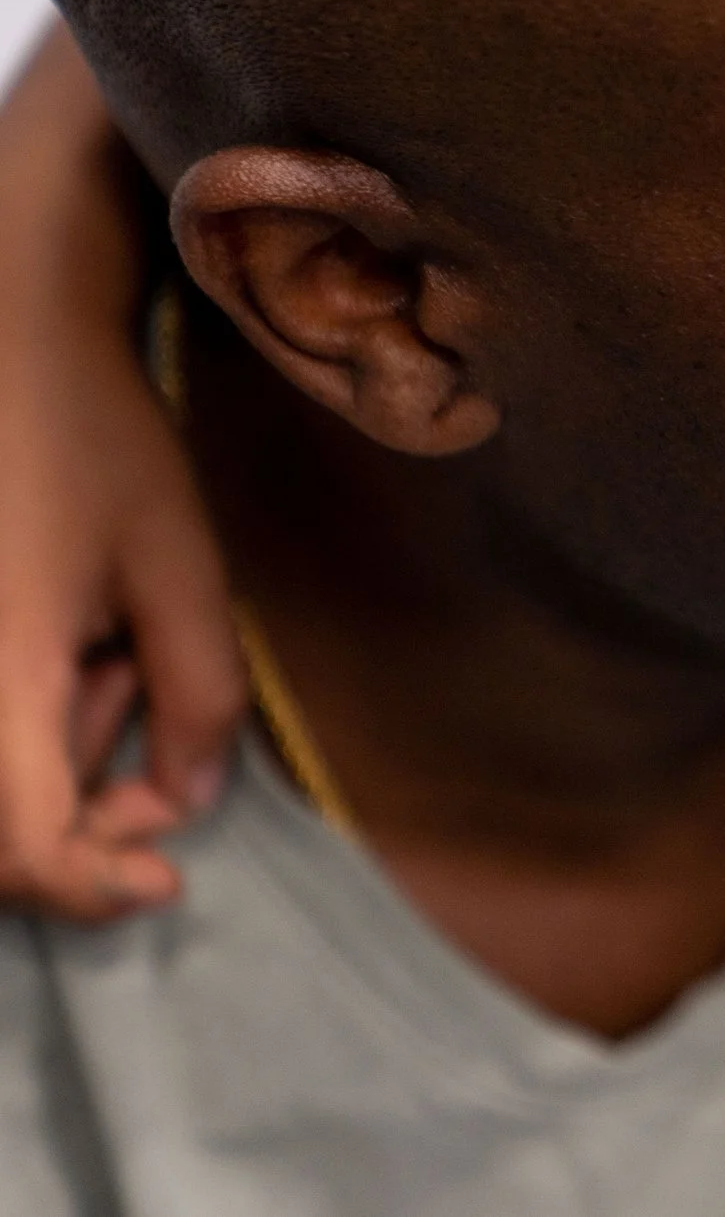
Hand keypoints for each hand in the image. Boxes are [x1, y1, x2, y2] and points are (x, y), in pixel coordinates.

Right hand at [0, 25, 243, 919]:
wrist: (4, 344)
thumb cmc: (92, 444)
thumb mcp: (180, 568)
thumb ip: (199, 697)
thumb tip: (186, 804)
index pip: (23, 852)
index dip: (94, 887)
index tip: (164, 879)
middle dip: (87, 803)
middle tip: (133, 682)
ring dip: (58, 752)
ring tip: (98, 640)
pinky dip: (28, 719)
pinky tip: (65, 644)